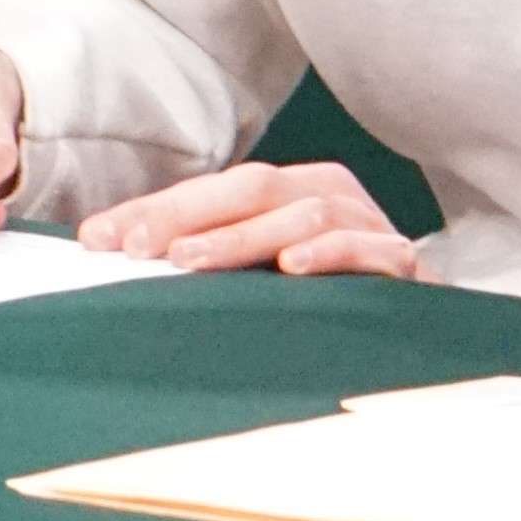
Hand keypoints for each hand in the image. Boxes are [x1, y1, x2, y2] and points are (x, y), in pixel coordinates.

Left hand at [79, 161, 424, 280]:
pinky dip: (326, 252)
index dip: (153, 210)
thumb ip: (213, 260)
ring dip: (240, 237)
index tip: (96, 238)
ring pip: (299, 213)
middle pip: (250, 188)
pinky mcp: (400, 260)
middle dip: (185, 215)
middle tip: (133, 245)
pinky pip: (365, 248)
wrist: (424, 332)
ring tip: (188, 260)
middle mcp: (328, 192)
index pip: (212, 190)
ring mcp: (368, 222)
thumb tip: (121, 261)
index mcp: (291, 188)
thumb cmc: (329, 302)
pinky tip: (289, 269)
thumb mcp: (265, 275)